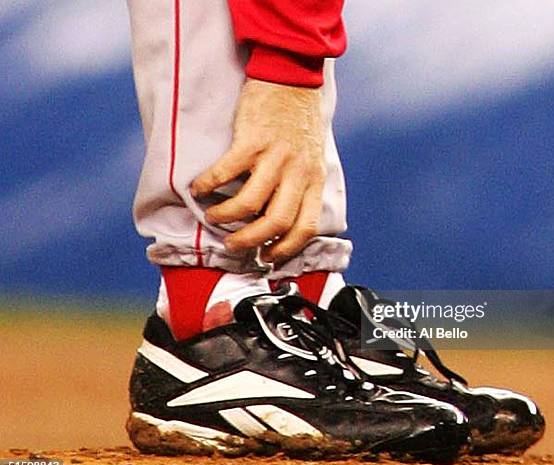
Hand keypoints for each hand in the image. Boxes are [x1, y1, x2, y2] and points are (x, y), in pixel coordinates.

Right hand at [190, 78, 326, 262]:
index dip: (286, 249)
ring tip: (213, 216)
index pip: (305, 227)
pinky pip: (226, 172)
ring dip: (226, 216)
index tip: (267, 257)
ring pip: (250, 203)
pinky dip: (208, 185)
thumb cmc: (298, 122)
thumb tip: (278, 220)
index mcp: (314, 180)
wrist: (292, 77)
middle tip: (233, 243)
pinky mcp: (251, 140)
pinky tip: (198, 188)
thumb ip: (301, 186)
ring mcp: (275, 157)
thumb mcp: (311, 158)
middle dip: (251, 241)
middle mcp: (298, 172)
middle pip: (276, 222)